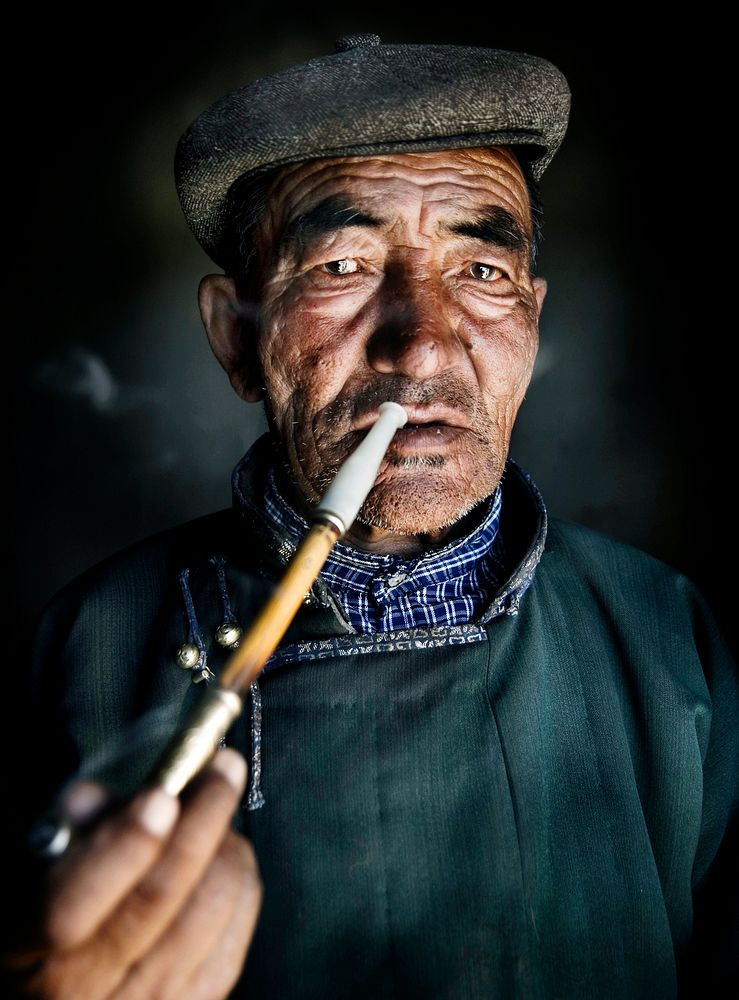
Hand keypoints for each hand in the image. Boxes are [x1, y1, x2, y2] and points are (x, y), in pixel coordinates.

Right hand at [9, 749, 261, 999]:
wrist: (71, 996)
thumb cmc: (51, 924)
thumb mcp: (30, 879)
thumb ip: (63, 835)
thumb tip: (87, 799)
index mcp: (29, 955)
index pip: (68, 908)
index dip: (121, 847)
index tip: (161, 794)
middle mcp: (85, 995)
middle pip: (159, 896)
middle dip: (201, 819)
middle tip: (224, 767)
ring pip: (211, 907)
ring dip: (225, 845)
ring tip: (216, 815)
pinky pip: (236, 933)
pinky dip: (241, 883)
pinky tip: (226, 859)